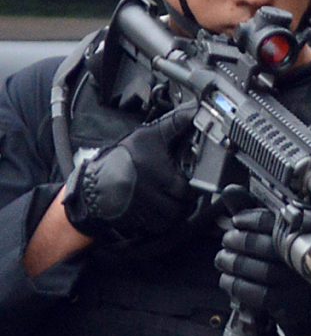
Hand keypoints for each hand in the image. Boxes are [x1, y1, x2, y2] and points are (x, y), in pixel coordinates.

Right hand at [62, 109, 195, 248]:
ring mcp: (147, 208)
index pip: (190, 183)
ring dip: (176, 207)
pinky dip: (164, 219)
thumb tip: (194, 110)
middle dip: (184, 194)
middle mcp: (152, 190)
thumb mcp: (146, 136)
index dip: (191, 180)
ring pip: (177, 214)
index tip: (186, 175)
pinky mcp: (142, 222)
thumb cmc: (120, 159)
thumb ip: (173, 125)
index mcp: (157, 168)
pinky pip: (164, 225)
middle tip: (176, 186)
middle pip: (186, 200)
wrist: (91, 185)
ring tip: (166, 196)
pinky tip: (156, 206)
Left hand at [217, 207, 310, 335]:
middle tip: (227, 241)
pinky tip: (228, 279)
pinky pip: (256, 293)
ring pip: (260, 271)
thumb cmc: (283, 264)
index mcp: (301, 237)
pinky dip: (235, 285)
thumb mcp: (268, 234)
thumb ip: (249, 213)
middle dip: (238, 242)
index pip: (276, 223)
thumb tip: (230, 191)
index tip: (237, 221)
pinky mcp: (286, 303)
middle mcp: (302, 259)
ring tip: (223, 259)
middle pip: (266, 247)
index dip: (251, 219)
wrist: (304, 304)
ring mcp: (295, 283)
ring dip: (233, 263)